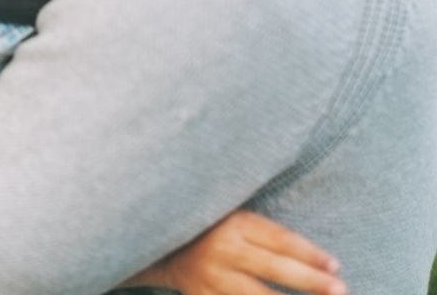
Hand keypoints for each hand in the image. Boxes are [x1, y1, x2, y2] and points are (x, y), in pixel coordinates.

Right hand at [122, 211, 346, 294]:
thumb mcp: (228, 213)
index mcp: (231, 223)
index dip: (308, 253)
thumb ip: (259, 229)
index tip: (335, 265)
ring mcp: (213, 278)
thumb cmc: (206, 222)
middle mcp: (223, 250)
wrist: (158, 243)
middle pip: (274, 268)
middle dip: (310, 281)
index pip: (278, 239)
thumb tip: (308, 251)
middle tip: (341, 290)